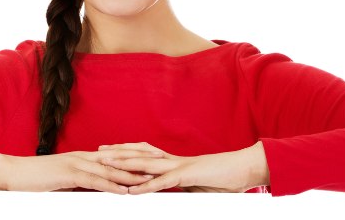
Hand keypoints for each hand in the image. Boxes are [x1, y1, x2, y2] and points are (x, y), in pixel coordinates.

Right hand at [0, 149, 163, 193]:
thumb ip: (80, 182)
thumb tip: (94, 189)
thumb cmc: (36, 178)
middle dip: (141, 162)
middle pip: (118, 158)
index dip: (135, 157)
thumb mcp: (63, 180)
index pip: (115, 156)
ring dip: (132, 175)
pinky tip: (124, 191)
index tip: (153, 160)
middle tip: (162, 165)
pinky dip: (111, 186)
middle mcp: (84, 157)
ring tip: (151, 180)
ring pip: (110, 169)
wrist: (13, 173)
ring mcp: (76, 164)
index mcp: (84, 157)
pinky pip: (94, 181)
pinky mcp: (68, 175)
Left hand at [97, 141, 269, 193]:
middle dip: (118, 152)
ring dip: (124, 165)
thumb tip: (174, 192)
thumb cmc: (226, 178)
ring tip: (106, 165)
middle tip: (97, 151)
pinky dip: (146, 187)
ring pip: (146, 164)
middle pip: (140, 153)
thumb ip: (183, 187)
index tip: (110, 151)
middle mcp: (175, 160)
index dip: (127, 152)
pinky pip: (164, 182)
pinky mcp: (189, 176)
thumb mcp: (199, 186)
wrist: (247, 169)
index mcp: (176, 162)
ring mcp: (181, 166)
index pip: (146, 153)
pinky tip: (132, 191)